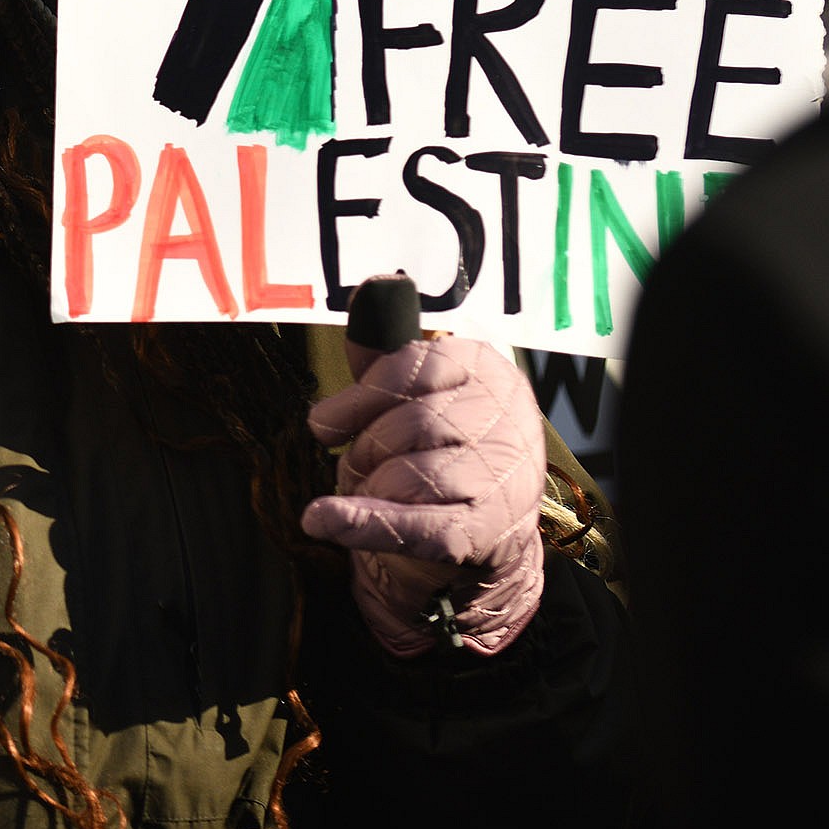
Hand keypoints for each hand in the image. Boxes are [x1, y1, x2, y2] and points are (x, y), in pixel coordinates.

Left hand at [301, 331, 546, 657]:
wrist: (484, 536)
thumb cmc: (441, 453)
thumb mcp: (416, 398)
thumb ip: (385, 357)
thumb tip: (369, 292)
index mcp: (490, 373)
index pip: (414, 367)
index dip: (362, 395)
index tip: (327, 423)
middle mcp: (507, 424)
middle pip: (407, 422)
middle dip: (366, 447)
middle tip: (358, 465)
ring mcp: (500, 482)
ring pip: (404, 473)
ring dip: (371, 488)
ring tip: (382, 495)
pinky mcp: (479, 535)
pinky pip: (407, 523)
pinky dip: (358, 522)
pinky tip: (322, 519)